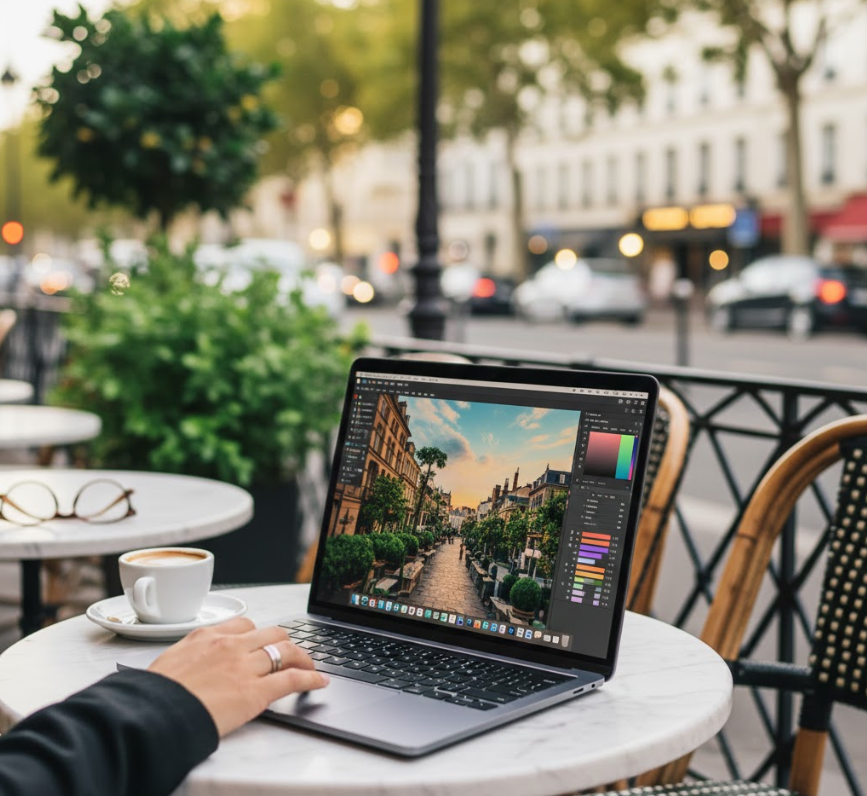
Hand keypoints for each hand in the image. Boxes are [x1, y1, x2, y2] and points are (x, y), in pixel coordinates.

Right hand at [148, 617, 329, 736]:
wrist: (151, 714)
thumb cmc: (153, 696)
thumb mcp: (169, 663)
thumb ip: (189, 657)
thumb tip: (192, 665)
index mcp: (206, 636)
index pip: (244, 625)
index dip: (259, 635)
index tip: (264, 643)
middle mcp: (229, 645)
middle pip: (271, 634)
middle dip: (285, 643)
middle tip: (293, 654)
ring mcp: (244, 667)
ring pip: (286, 651)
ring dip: (302, 658)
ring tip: (310, 666)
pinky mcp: (255, 691)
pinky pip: (291, 679)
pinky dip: (310, 678)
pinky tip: (318, 681)